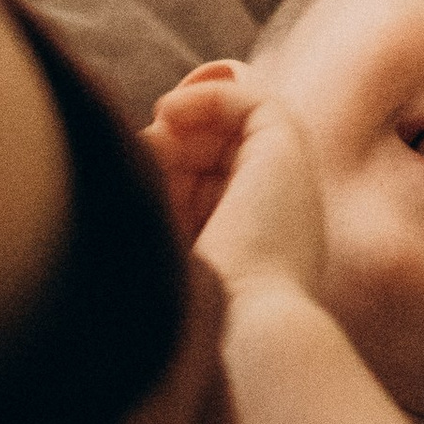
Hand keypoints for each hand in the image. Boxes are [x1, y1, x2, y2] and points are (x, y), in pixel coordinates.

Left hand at [143, 62, 325, 297]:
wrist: (242, 329)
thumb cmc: (193, 313)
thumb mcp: (165, 253)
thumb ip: (156, 206)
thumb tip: (145, 142)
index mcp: (253, 244)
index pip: (209, 182)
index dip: (168, 165)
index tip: (136, 173)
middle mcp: (275, 212)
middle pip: (216, 149)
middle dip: (173, 142)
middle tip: (142, 154)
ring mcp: (287, 180)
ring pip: (232, 123)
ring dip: (187, 120)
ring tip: (155, 132)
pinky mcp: (287, 150)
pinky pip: (249, 97)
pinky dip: (207, 94)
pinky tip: (169, 113)